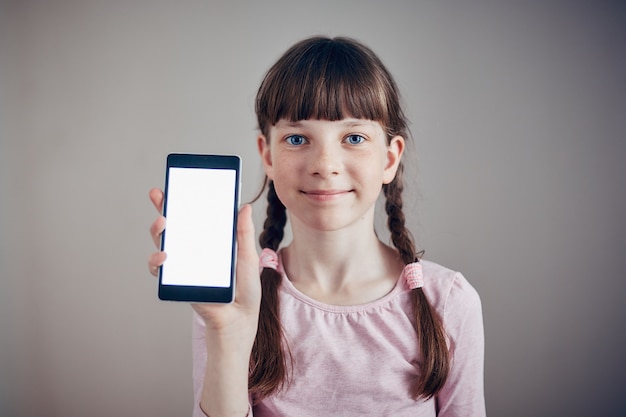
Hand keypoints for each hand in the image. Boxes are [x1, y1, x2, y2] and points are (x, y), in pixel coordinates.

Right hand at [147, 188, 261, 339]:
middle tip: (159, 195)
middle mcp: (194, 249)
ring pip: (162, 243)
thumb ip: (243, 233)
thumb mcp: (247, 257)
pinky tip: (163, 257)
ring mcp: (184, 264)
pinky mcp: (177, 281)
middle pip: (174, 225)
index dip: (184, 200)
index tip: (176, 184)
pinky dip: (156, 262)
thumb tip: (244, 206)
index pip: (194, 216)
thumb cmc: (245, 289)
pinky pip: (160, 270)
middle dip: (163, 208)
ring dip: (157, 231)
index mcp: (210, 240)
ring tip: (163, 224)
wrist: (239, 319)